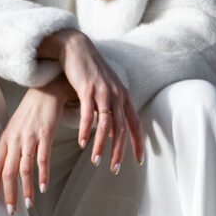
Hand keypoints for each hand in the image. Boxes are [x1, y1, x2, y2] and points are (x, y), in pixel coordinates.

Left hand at [0, 81, 72, 211]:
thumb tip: (7, 167)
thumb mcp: (16, 128)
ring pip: (23, 168)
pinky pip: (42, 159)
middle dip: (8, 193)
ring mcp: (29, 137)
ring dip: (25, 189)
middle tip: (10, 211)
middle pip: (6, 171)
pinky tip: (43, 187)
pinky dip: (42, 175)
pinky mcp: (44, 134)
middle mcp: (14, 139)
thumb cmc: (31, 111)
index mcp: (5, 139)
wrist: (46, 90)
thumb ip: (11, 146)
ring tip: (28, 205)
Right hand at [38, 28, 145, 172]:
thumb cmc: (90, 69)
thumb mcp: (106, 87)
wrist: (76, 46)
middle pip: (122, 129)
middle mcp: (116, 94)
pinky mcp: (87, 89)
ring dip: (102, 145)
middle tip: (114, 169)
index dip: (138, 143)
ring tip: (96, 161)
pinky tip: (82, 144)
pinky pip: (88, 115)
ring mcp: (102, 91)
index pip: (135, 124)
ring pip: (106, 124)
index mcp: (123, 95)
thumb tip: (114, 129)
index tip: (139, 161)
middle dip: (119, 151)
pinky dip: (85, 130)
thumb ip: (112, 106)